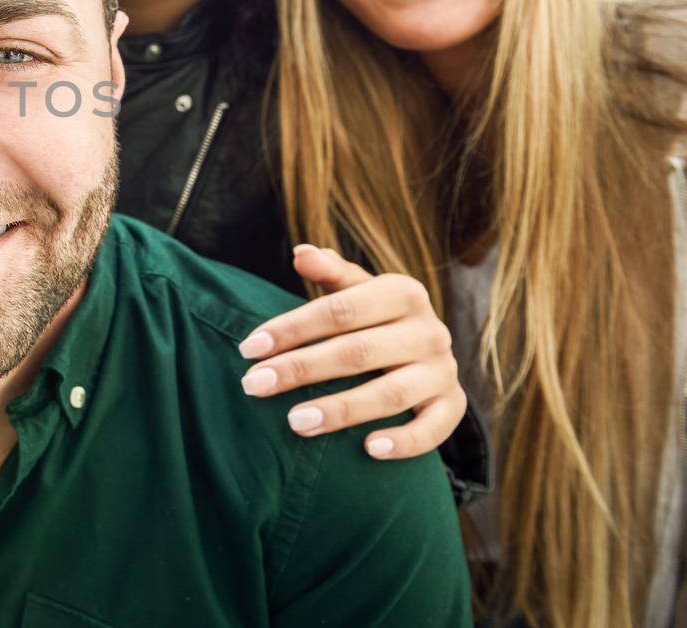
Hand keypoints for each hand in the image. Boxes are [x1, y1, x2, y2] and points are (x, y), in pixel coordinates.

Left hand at [237, 244, 464, 459]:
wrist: (425, 350)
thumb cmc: (374, 317)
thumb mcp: (355, 289)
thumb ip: (330, 272)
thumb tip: (301, 252)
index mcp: (403, 293)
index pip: (338, 309)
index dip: (292, 328)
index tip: (249, 347)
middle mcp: (429, 330)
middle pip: (357, 352)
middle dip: (301, 369)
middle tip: (254, 385)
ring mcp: (443, 370)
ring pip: (390, 393)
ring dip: (341, 410)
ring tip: (294, 422)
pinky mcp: (452, 406)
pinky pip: (433, 429)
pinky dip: (404, 442)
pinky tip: (368, 450)